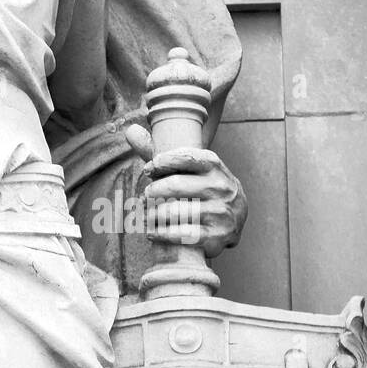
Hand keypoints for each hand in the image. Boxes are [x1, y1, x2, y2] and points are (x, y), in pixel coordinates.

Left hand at [124, 124, 246, 257]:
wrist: (236, 214)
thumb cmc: (200, 185)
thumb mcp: (187, 166)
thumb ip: (158, 151)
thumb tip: (130, 130)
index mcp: (213, 164)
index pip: (183, 157)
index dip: (160, 163)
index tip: (148, 170)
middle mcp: (220, 187)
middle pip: (174, 186)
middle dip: (152, 191)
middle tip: (146, 196)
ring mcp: (221, 212)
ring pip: (174, 212)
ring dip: (153, 214)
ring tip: (147, 215)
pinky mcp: (216, 236)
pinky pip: (181, 235)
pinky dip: (161, 233)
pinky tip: (152, 232)